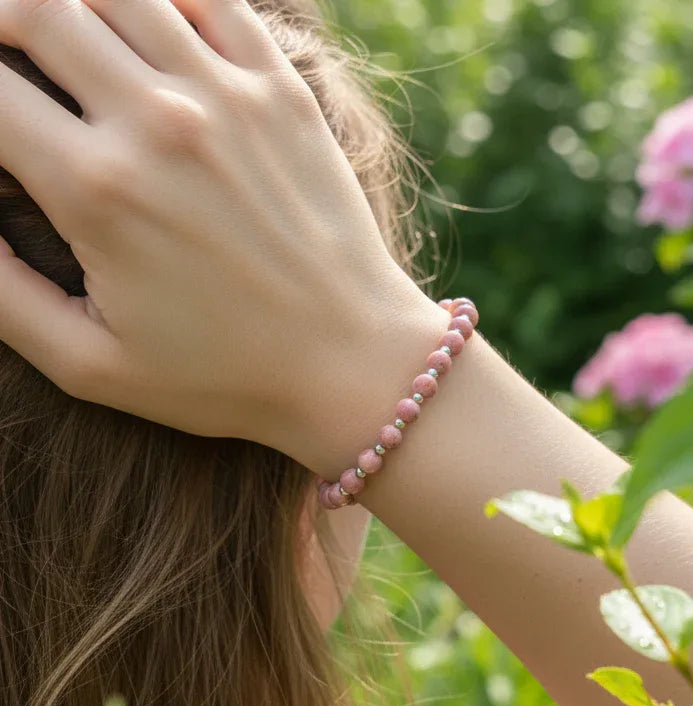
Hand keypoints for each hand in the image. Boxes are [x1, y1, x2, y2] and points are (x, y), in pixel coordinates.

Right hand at [0, 0, 429, 455]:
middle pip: (36, 10)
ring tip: (60, 37)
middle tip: (3, 63)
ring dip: (69, 3)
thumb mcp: (92, 364)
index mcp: (96, 190)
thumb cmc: (227, 376)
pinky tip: (147, 26)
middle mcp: (159, 123)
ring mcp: (230, 98)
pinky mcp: (284, 94)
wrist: (352, 362)